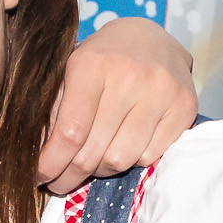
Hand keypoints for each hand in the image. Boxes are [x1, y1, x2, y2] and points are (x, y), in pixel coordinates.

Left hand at [37, 17, 197, 194]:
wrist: (152, 39)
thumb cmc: (101, 61)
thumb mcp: (68, 73)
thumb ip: (50, 112)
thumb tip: (37, 156)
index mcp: (92, 64)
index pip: (70, 132)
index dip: (51, 163)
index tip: (38, 177)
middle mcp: (130, 77)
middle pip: (93, 153)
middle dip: (69, 175)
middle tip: (58, 182)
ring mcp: (162, 92)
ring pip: (121, 160)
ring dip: (101, 170)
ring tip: (92, 161)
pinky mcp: (185, 107)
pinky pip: (150, 157)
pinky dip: (131, 160)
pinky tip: (122, 146)